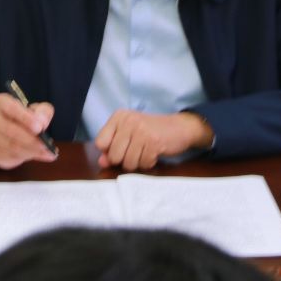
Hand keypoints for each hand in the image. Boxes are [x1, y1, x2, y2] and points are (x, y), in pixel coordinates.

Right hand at [0, 92, 56, 168]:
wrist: (0, 130)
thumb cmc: (21, 117)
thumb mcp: (34, 109)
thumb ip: (42, 112)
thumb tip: (42, 123)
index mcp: (0, 102)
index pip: (11, 108)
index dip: (25, 118)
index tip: (39, 127)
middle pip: (10, 130)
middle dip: (31, 140)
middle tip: (46, 146)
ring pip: (10, 146)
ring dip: (31, 151)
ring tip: (47, 153)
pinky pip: (9, 156)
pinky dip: (26, 157)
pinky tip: (37, 155)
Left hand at [93, 110, 211, 170]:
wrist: (180, 127)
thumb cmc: (151, 131)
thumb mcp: (129, 134)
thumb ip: (112, 146)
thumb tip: (102, 162)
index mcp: (119, 116)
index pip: (100, 142)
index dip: (109, 151)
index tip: (122, 148)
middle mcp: (128, 121)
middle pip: (113, 156)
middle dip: (124, 160)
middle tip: (136, 151)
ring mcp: (141, 131)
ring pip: (128, 163)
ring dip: (138, 163)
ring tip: (145, 152)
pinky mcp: (154, 142)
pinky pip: (143, 164)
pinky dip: (149, 163)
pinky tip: (154, 153)